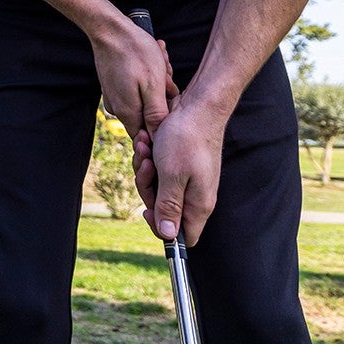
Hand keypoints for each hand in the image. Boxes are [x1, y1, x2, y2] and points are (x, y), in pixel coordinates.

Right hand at [90, 18, 175, 140]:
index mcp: (128, 113)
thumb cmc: (135, 52)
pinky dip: (147, 77)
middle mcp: (118, 108)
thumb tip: (158, 138)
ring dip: (157, 84)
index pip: (148, 138)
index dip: (163, 125)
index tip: (169, 101)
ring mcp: (114, 96)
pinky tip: (152, 61)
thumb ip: (156, 115)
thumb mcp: (153, 85)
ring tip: (160, 63)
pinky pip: (137, 88)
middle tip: (167, 77)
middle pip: (149, 116)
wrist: (109, 29)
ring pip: (145, 99)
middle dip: (163, 98)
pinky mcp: (114, 85)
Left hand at [134, 94, 225, 244]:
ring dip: (145, 167)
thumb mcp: (172, 175)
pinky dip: (149, 157)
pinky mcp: (181, 166)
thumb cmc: (186, 140)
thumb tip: (168, 237)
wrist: (197, 106)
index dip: (162, 229)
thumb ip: (169, 206)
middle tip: (146, 164)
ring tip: (145, 147)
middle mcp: (195, 195)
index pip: (183, 237)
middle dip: (147, 188)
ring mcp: (188, 180)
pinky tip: (147, 141)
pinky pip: (158, 170)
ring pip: (157, 187)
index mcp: (198, 205)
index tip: (147, 210)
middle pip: (163, 210)